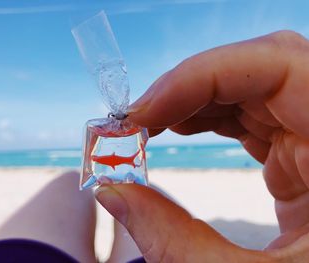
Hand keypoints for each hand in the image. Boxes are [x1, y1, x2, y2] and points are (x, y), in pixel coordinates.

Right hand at [96, 30, 308, 261]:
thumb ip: (174, 241)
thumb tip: (112, 193)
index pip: (278, 66)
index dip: (201, 76)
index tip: (143, 111)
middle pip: (258, 70)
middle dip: (188, 87)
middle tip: (135, 120)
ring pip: (249, 87)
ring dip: (192, 98)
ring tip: (147, 125)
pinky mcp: (299, 152)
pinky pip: (249, 114)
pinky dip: (206, 116)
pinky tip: (177, 128)